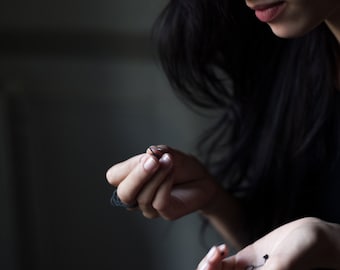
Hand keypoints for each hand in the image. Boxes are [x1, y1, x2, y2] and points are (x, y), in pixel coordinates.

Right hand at [106, 145, 219, 219]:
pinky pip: (159, 202)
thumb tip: (150, 151)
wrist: (202, 180)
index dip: (127, 167)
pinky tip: (172, 173)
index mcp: (130, 179)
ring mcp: (149, 207)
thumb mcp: (169, 154)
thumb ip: (159, 152)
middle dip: (138, 176)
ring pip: (143, 197)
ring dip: (157, 176)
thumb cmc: (182, 167)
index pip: (114, 177)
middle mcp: (137, 195)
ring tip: (169, 161)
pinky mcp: (165, 213)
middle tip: (153, 161)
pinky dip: (165, 184)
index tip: (147, 155)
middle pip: (124, 193)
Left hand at [197, 217, 339, 269]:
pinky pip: (224, 264)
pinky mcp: (245, 260)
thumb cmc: (305, 253)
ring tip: (217, 252)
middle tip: (211, 260)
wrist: (312, 236)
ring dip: (211, 264)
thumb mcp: (281, 265)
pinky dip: (217, 257)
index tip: (210, 269)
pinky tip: (221, 249)